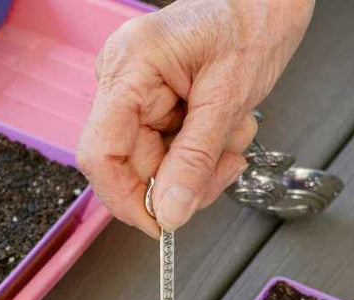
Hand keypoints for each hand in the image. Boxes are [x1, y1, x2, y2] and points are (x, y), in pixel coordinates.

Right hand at [76, 0, 312, 235]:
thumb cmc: (253, 17)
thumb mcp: (229, 97)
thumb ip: (196, 159)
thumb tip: (170, 211)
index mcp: (130, 67)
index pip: (100, 152)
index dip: (125, 198)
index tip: (159, 225)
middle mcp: (124, 77)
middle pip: (132, 162)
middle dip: (182, 177)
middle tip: (225, 170)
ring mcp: (137, 87)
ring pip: (156, 160)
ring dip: (201, 162)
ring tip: (235, 136)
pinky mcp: (154, 96)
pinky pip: (169, 144)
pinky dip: (203, 148)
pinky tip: (227, 126)